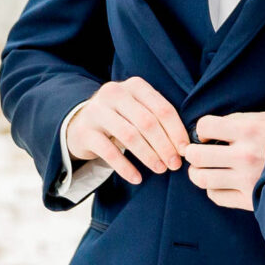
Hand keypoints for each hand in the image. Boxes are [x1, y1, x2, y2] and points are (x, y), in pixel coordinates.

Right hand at [64, 78, 189, 184]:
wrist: (78, 123)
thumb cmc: (120, 118)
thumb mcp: (138, 109)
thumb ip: (159, 118)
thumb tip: (185, 145)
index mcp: (134, 86)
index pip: (162, 108)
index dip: (176, 131)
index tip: (185, 150)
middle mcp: (114, 93)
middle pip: (147, 122)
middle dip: (164, 146)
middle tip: (174, 164)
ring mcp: (97, 111)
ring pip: (130, 136)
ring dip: (149, 156)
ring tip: (160, 169)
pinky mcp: (85, 132)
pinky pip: (109, 152)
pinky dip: (125, 167)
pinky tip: (137, 178)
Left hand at [186, 112, 264, 210]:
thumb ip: (238, 121)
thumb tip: (207, 129)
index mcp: (248, 131)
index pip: (205, 127)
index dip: (201, 130)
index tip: (207, 135)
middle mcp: (244, 155)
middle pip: (197, 156)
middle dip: (193, 153)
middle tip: (198, 153)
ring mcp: (246, 179)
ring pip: (202, 179)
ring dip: (198, 173)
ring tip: (204, 169)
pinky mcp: (249, 198)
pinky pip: (216, 196)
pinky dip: (213, 189)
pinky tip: (221, 183)